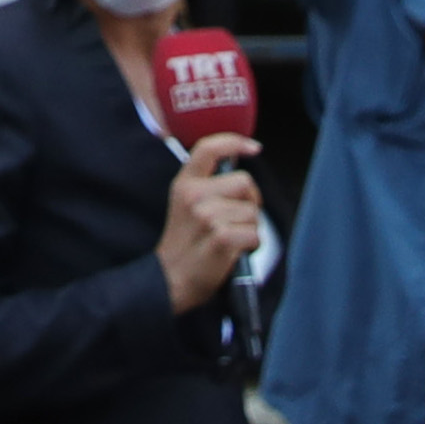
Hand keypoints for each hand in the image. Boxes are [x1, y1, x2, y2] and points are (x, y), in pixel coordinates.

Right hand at [159, 133, 265, 313]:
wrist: (169, 281)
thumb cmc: (184, 246)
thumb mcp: (184, 206)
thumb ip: (206, 186)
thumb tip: (239, 171)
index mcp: (184, 184)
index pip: (208, 148)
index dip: (234, 142)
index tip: (254, 148)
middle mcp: (193, 195)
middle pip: (245, 182)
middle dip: (250, 201)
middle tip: (235, 221)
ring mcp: (207, 216)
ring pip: (253, 212)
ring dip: (250, 228)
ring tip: (229, 240)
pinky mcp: (221, 237)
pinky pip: (255, 234)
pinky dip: (251, 246)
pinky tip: (234, 253)